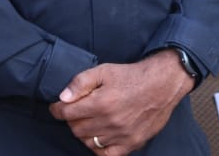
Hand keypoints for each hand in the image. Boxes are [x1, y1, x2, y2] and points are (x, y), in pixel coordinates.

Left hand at [49, 50, 194, 154]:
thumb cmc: (131, 76)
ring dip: (84, 133)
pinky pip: (107, 155)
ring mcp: (121, 135)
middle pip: (76, 129)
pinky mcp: (132, 143)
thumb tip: (63, 97)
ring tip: (89, 121)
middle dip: (71, 120)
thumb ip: (80, 82)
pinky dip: (99, 148)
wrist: (161, 85)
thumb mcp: (104, 70)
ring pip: (89, 142)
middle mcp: (110, 122)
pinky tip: (99, 137)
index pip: (67, 113)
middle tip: (76, 111)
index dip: (57, 110)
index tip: (56, 108)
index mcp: (100, 103)